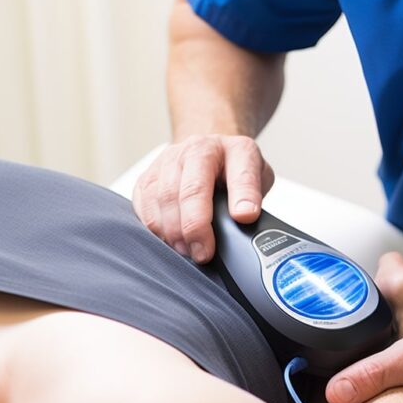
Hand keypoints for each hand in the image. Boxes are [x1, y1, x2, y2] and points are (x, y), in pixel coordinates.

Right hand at [132, 135, 274, 261]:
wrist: (208, 151)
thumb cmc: (233, 169)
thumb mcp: (258, 177)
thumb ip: (255, 196)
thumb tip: (245, 218)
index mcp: (235, 149)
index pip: (240, 174)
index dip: (242, 196)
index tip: (244, 217)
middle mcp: (199, 148)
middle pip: (191, 189)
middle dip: (196, 227)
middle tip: (203, 253)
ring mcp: (169, 160)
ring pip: (162, 198)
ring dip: (173, 231)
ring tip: (186, 251)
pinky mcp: (148, 176)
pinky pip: (144, 204)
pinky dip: (154, 227)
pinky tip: (168, 240)